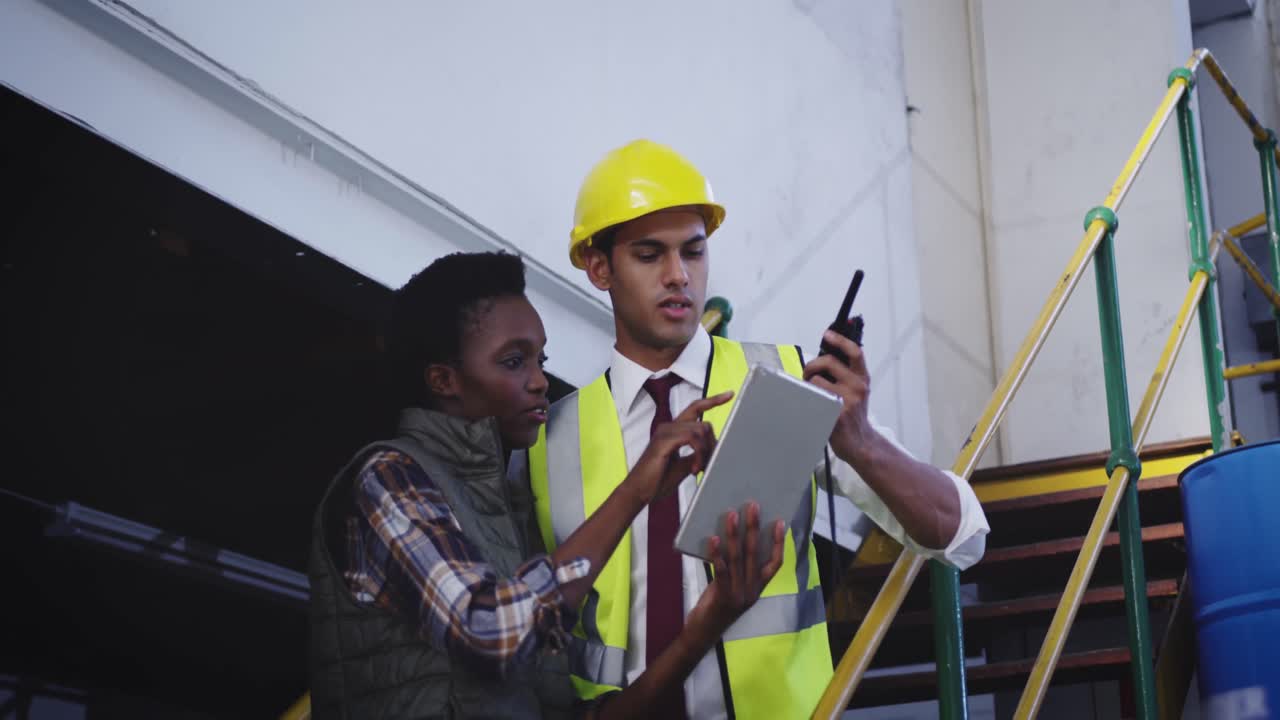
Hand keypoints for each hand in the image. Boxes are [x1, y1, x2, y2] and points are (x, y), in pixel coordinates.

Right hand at [624, 391, 732, 504]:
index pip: (695, 408)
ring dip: (705, 452)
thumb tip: (714, 450)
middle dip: (712, 444)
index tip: (729, 394)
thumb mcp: (684, 466)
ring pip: (699, 430)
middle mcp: (668, 427)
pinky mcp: (663, 441)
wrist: (639, 493)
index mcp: (673, 430)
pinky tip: (694, 469)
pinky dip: (698, 454)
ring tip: (699, 469)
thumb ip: (697, 454)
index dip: (713, 400)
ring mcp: (665, 432)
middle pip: (703, 423)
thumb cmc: (658, 481)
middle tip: (709, 464)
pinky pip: (691, 439)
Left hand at [687, 502, 785, 643]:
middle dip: (754, 528)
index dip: (778, 543)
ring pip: (738, 559)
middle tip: (753, 506)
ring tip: (731, 515)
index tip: (780, 522)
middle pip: (755, 555)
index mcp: (757, 589)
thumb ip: (733, 569)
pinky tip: (713, 539)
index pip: (775, 564)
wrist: (702, 635)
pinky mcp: (724, 598)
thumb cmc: (715, 608)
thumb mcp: (730, 588)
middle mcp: (752, 591)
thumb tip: (730, 540)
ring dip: (734, 535)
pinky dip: (717, 554)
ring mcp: (739, 595)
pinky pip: (722, 572)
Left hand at [803, 330, 874, 464]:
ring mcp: (848, 400)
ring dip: (808, 384)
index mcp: (862, 379)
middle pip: (829, 362)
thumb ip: (844, 375)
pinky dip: (807, 398)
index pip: (855, 352)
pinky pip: (813, 397)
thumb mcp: (856, 392)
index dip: (840, 340)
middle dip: (812, 365)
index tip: (828, 334)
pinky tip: (810, 405)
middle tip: (808, 373)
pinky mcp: (836, 413)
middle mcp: (858, 387)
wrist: (860, 443)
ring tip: (810, 393)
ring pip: (817, 380)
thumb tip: (823, 358)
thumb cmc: (853, 416)